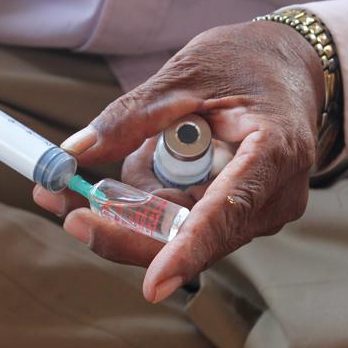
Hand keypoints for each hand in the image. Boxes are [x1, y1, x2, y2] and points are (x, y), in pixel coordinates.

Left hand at [33, 20, 323, 302]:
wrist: (289, 67)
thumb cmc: (246, 62)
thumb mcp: (186, 74)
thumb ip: (131, 116)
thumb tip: (75, 151)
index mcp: (276, 152)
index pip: (229, 211)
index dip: (188, 250)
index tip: (153, 284)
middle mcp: (275, 196)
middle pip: (193, 236)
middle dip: (125, 226)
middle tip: (59, 203)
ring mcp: (259, 212)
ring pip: (181, 235)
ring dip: (133, 209)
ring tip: (111, 161)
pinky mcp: (240, 217)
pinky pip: (183, 225)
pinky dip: (150, 204)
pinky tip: (142, 164)